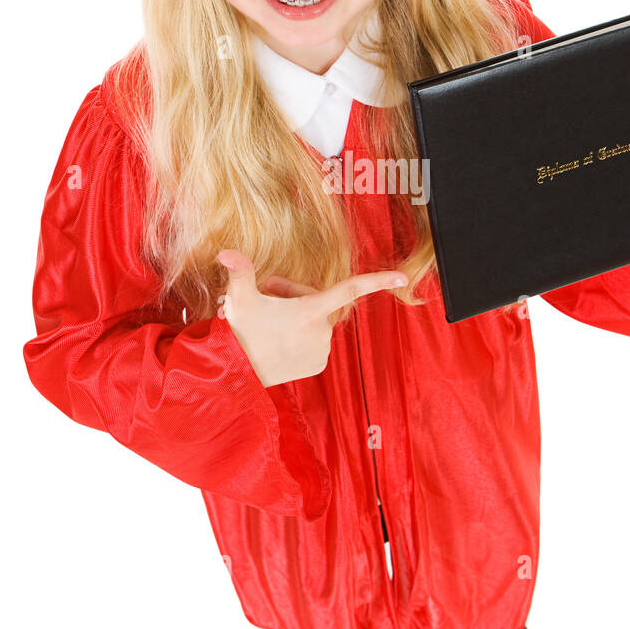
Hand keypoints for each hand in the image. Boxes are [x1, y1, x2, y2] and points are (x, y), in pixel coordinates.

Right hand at [215, 249, 407, 387]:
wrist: (239, 376)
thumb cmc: (240, 334)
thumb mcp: (239, 300)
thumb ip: (239, 271)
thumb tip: (226, 252)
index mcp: (310, 311)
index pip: (351, 289)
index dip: (378, 280)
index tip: (404, 276)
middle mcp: (322, 331)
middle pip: (314, 298)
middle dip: (291, 292)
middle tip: (265, 291)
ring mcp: (322, 350)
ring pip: (313, 319)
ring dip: (294, 313)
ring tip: (267, 317)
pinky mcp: (318, 365)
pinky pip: (313, 340)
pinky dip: (298, 335)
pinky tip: (278, 338)